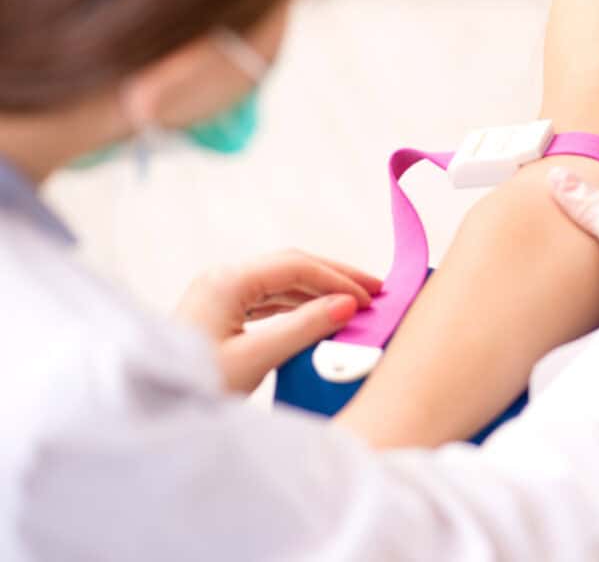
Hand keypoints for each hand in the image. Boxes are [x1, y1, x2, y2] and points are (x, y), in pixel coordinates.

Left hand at [175, 249, 382, 391]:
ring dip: (318, 291)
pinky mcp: (218, 314)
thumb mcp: (256, 358)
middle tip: (375, 289)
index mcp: (228, 281)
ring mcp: (219, 294)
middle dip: (334, 277)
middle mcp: (222, 279)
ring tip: (354, 303)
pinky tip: (319, 314)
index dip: (338, 279)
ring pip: (280, 282)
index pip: (296, 267)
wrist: (147, 407)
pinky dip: (298, 305)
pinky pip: (267, 300)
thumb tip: (347, 305)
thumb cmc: (194, 385)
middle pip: (290, 266)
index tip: (371, 297)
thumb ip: (304, 328)